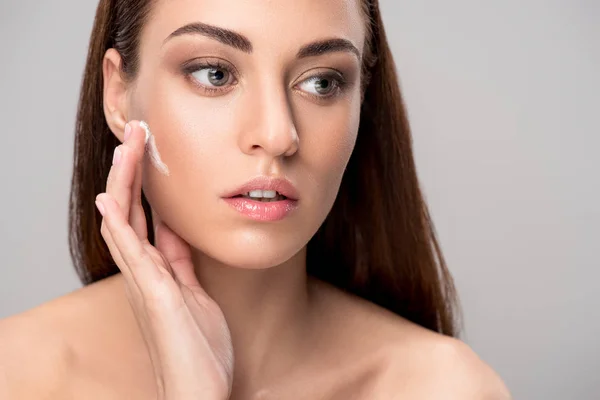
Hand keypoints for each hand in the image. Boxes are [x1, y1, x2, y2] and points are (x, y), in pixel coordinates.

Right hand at [95, 121, 233, 399]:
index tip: (150, 149)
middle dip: (132, 169)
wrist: (199, 389)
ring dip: (124, 182)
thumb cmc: (198, 346)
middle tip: (136, 131)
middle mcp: (147, 271)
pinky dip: (119, 225)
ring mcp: (147, 282)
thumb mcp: (194, 293)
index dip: (145, 181)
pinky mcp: (156, 294)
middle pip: (132, 208)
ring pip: (126, 221)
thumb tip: (177, 232)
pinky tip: (109, 200)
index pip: (146, 214)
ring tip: (125, 146)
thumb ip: (181, 263)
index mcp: (160, 268)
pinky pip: (132, 254)